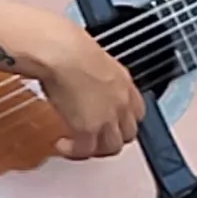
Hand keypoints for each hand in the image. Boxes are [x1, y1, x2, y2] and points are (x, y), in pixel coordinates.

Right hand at [21, 22, 144, 160]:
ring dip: (96, 149)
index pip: (136, 111)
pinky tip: (63, 146)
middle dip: (112, 138)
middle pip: (128, 133)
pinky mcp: (88, 130)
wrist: (60, 52)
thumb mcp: (88, 57)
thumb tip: (77, 74)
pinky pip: (85, 150)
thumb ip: (90, 72)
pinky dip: (74, 151)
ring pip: (111, 147)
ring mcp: (107, 118)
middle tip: (94, 138)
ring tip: (78, 146)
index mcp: (123, 82)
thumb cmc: (66, 45)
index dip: (123, 120)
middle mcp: (121, 102)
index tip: (110, 121)